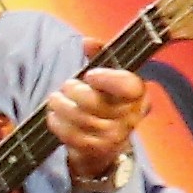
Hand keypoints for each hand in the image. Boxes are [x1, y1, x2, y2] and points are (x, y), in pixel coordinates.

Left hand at [46, 65, 153, 191]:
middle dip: (73, 91)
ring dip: (60, 106)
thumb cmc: (106, 102)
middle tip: (66, 86)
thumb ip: (100, 56)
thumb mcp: (108, 77)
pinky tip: (55, 115)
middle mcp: (130, 117)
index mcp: (137, 95)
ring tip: (55, 99)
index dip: (107, 79)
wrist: (107, 143)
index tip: (89, 74)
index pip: (129, 86)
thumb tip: (88, 42)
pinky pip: (70, 134)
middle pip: (96, 102)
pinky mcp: (96, 149)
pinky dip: (57, 122)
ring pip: (79, 118)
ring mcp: (113, 136)